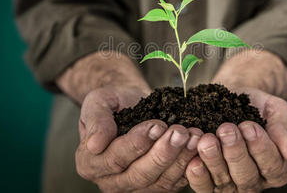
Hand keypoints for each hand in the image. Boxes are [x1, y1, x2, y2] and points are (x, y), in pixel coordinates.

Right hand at [75, 87, 203, 191]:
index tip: (157, 125)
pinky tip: (197, 145)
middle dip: (162, 153)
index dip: (137, 143)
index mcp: (89, 162)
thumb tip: (95, 144)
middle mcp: (110, 181)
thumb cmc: (114, 102)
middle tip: (180, 132)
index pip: (114, 158)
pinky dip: (187, 165)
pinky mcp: (156, 185)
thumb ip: (96, 121)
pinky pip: (173, 182)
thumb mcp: (98, 102)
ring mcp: (135, 187)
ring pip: (159, 181)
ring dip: (179, 159)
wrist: (132, 103)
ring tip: (193, 136)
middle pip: (139, 174)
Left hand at [185, 88, 286, 191]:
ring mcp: (231, 185)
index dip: (261, 148)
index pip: (273, 166)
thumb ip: (283, 129)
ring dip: (214, 162)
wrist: (233, 97)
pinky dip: (198, 175)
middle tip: (226, 129)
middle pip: (247, 176)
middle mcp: (255, 181)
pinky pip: (204, 186)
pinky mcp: (209, 183)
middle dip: (236, 152)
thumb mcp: (277, 112)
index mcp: (277, 168)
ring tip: (208, 140)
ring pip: (224, 183)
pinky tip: (193, 161)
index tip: (249, 126)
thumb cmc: (258, 107)